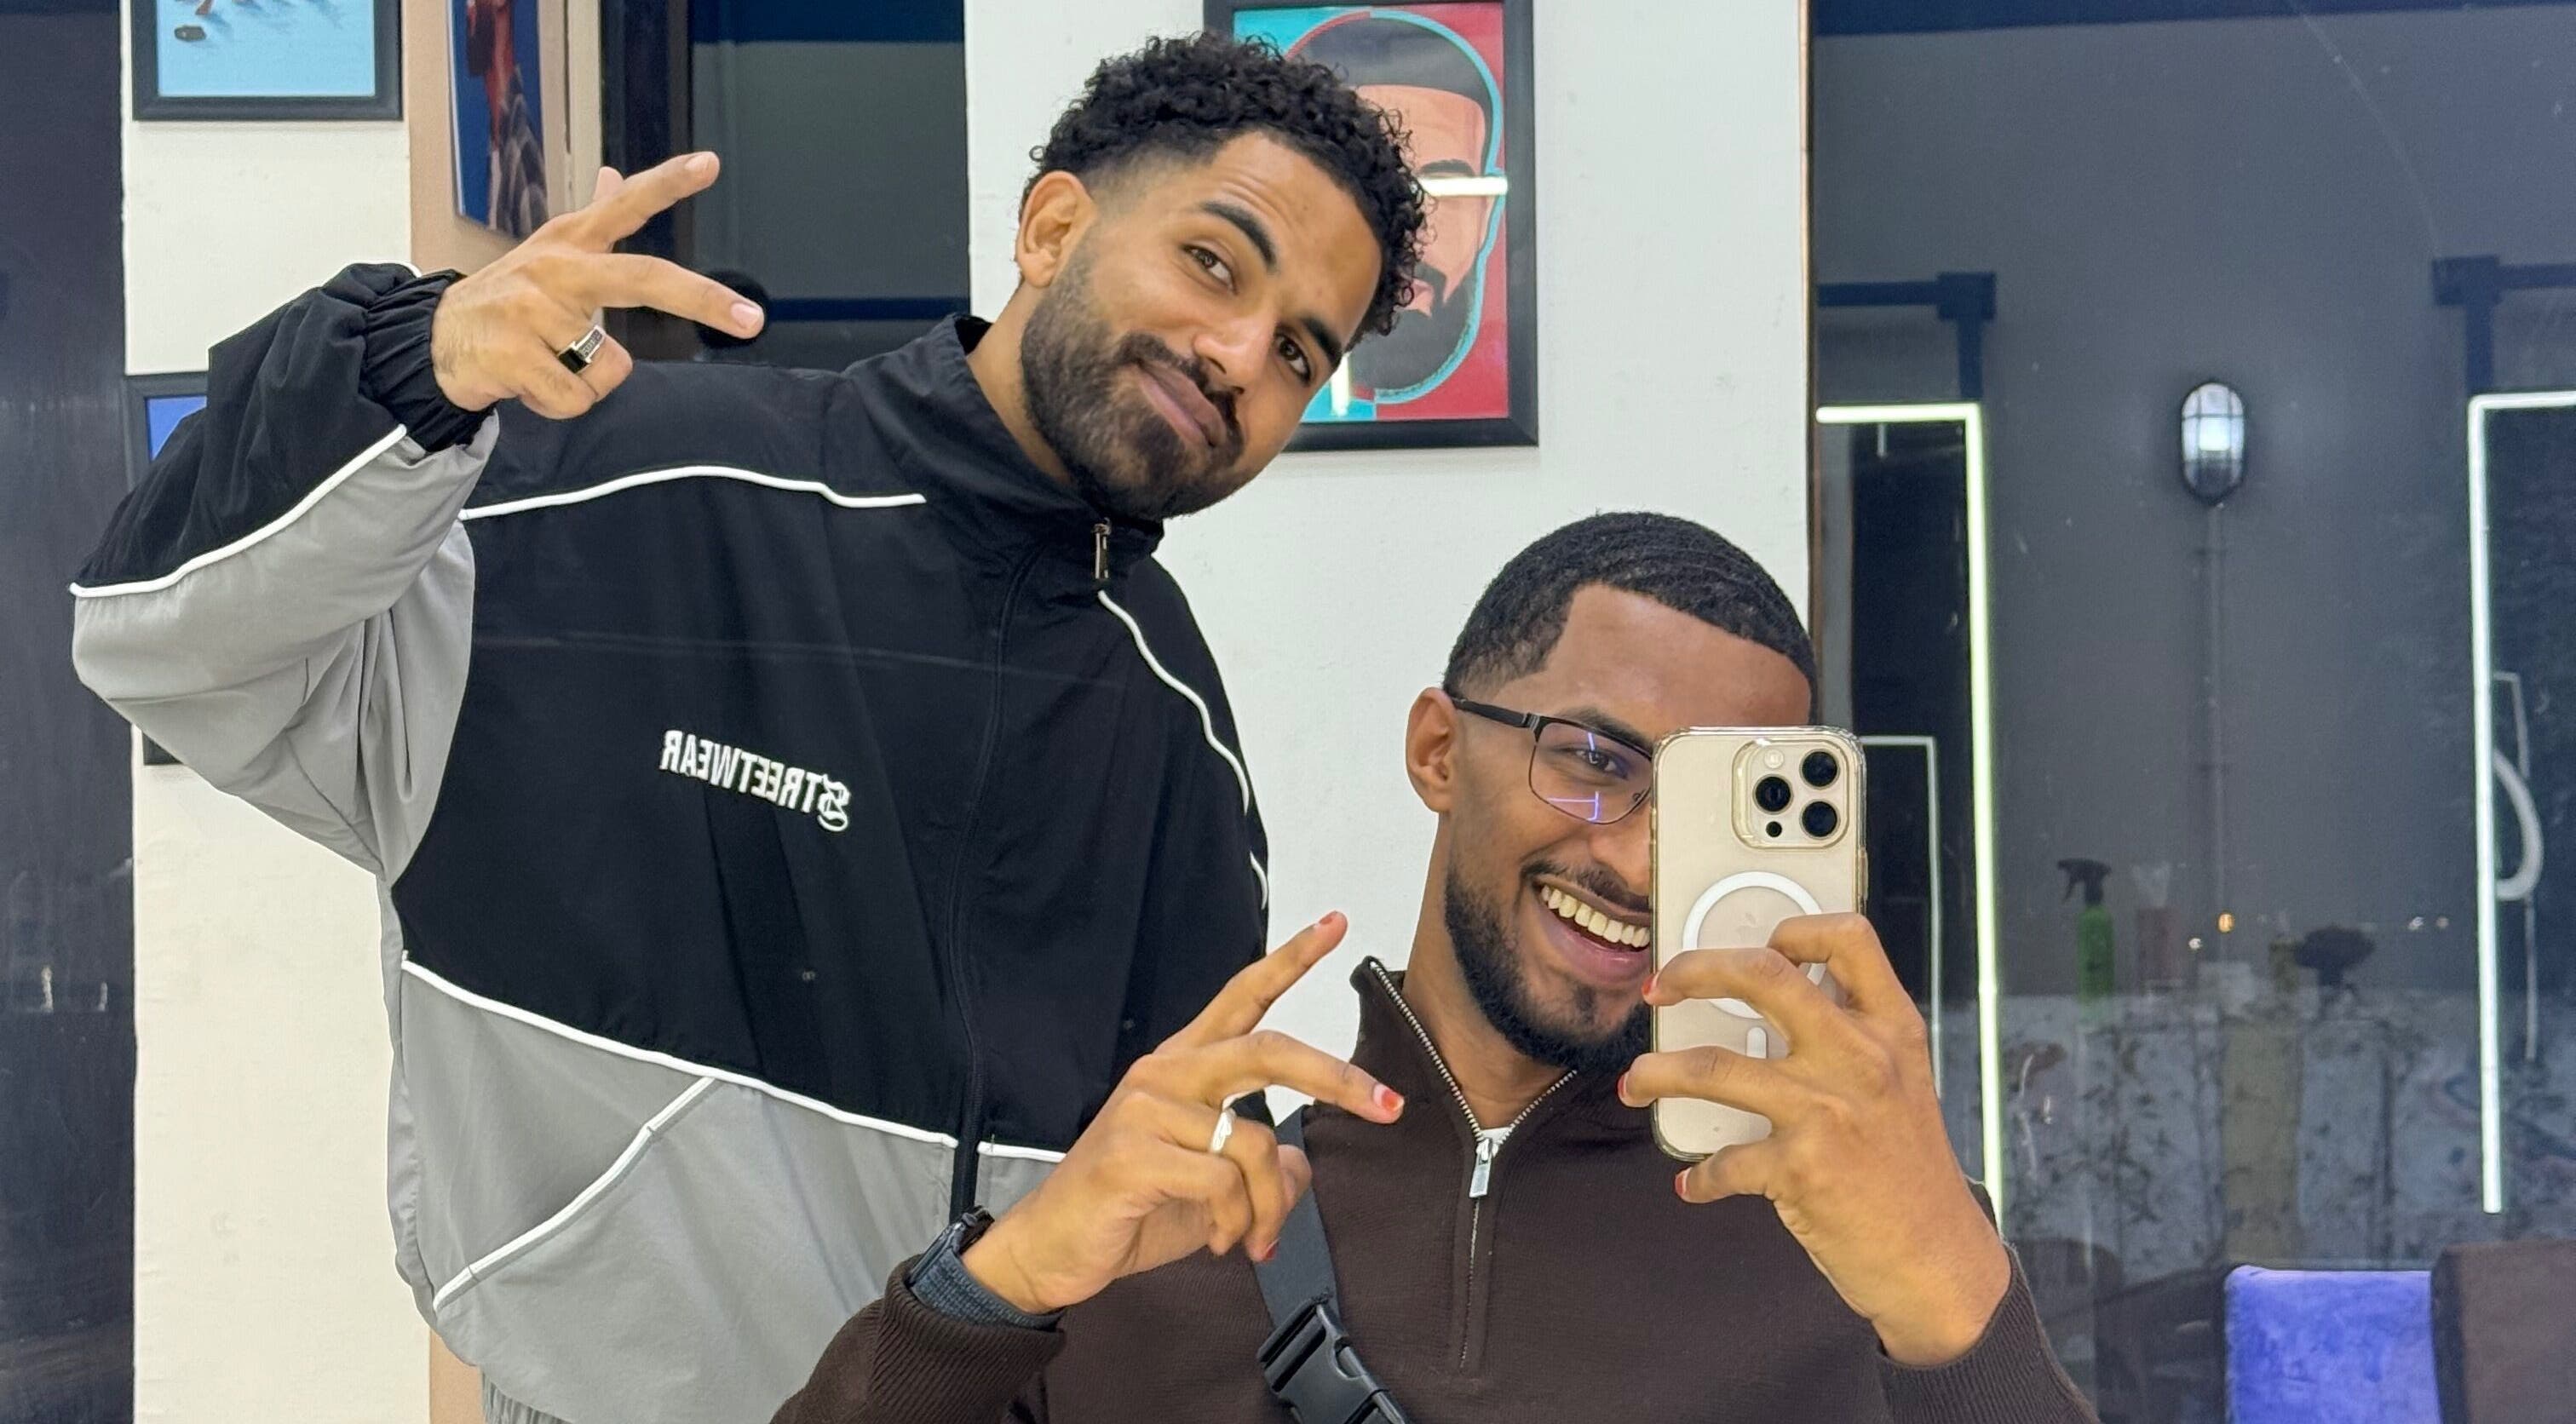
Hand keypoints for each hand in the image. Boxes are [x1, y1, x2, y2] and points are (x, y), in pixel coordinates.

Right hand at [428, 153, 763, 418]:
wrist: (434, 342)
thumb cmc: (508, 302)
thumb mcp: (549, 254)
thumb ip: (591, 218)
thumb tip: (613, 173)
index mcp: (568, 242)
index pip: (624, 205)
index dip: (667, 183)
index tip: (711, 163)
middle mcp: (556, 268)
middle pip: (643, 278)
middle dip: (702, 299)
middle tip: (752, 320)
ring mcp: (532, 309)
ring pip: (611, 366)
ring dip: (585, 381)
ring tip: (546, 362)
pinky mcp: (514, 353)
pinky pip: (576, 398)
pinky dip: (558, 404)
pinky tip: (527, 382)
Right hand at [962, 914, 1404, 1315]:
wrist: (1053, 1250)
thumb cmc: (1130, 1209)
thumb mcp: (1213, 1189)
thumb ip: (1261, 1166)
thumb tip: (1302, 1164)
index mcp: (1182, 1066)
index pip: (1241, 997)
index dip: (1291, 958)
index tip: (1335, 923)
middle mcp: (1164, 1073)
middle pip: (1268, 1049)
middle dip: (1338, 1077)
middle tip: (1387, 1106)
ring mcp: (1144, 1108)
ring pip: (1255, 1141)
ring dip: (1270, 1205)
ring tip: (1253, 1239)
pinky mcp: (1132, 1151)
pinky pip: (1222, 1182)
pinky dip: (1237, 1222)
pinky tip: (1222, 1241)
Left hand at [1620, 913, 2010, 1366]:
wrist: (1936, 1260)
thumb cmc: (1910, 1172)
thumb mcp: (1903, 1084)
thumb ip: (1854, 1040)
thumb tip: (1778, 1006)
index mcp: (1891, 1029)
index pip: (1848, 939)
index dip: (1794, 929)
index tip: (1754, 944)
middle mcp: (1860, 1058)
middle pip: (1763, 976)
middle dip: (1694, 969)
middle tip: (1660, 988)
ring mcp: (1827, 1110)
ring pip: (1713, 1068)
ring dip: (1658, 1073)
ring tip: (1634, 1082)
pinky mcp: (1799, 1167)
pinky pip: (1723, 1161)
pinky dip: (1699, 1176)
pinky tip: (1692, 1183)